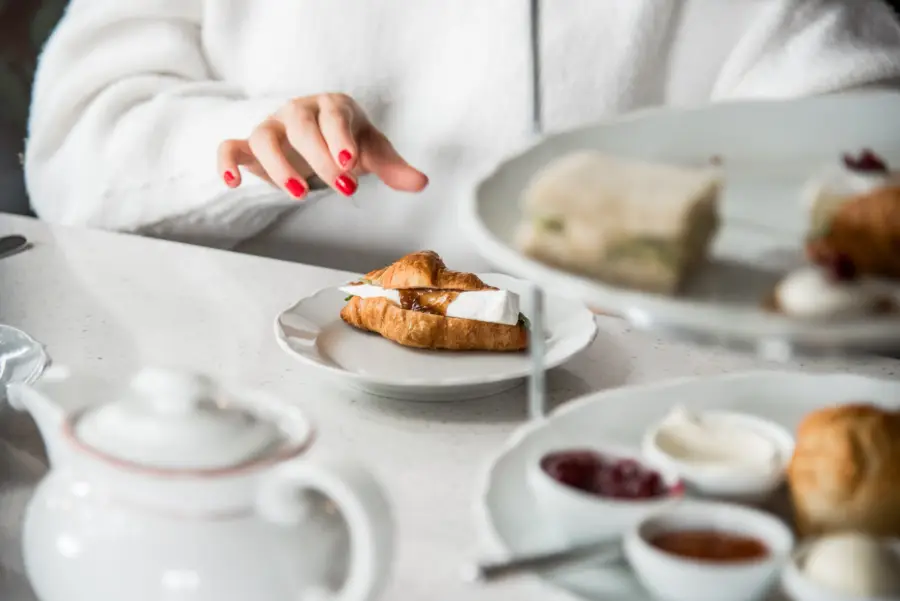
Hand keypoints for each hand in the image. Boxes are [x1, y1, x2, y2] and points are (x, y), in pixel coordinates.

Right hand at [218, 94, 428, 198]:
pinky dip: (227, 162)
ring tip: (300, 195)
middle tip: (343, 188)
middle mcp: (298, 111)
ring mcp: (272, 127)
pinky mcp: (249, 146)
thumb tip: (421, 183)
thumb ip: (394, 168)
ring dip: (279, 166)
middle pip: (300, 125)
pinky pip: (229, 147)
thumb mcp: (373, 153)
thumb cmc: (348, 142)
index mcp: (332, 106)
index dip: (340, 138)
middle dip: (320, 158)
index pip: (334, 116)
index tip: (350, 165)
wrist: (321, 139)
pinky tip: (234, 183)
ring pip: (264, 137)